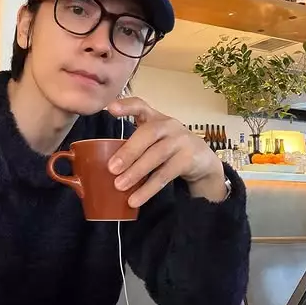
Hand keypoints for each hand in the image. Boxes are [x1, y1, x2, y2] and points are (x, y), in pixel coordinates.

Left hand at [107, 98, 226, 206]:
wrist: (203, 161)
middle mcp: (169, 125)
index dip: (126, 106)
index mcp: (155, 118)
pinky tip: (136, 199)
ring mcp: (181, 140)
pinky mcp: (189, 158)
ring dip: (136, 172)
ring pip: (157, 155)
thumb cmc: (169, 150)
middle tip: (111, 168)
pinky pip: (166, 174)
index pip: (141, 105)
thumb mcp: (153, 142)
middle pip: (148, 133)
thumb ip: (133, 146)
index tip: (111, 109)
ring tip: (119, 186)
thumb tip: (102, 166)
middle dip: (128, 151)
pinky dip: (149, 188)